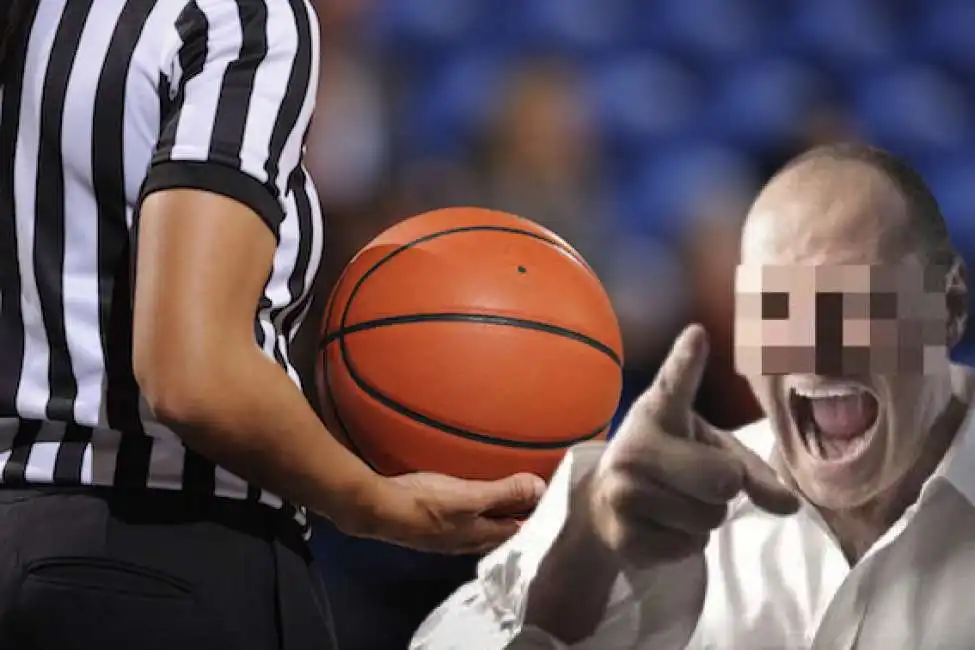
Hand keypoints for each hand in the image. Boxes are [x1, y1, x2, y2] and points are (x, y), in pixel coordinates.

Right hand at [379, 471, 544, 554]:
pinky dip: (475, 511)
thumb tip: (542, 489)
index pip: (520, 532)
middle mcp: (467, 542)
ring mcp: (448, 537)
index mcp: (481, 537)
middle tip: (534, 496)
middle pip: (501, 531)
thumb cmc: (426, 503)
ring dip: (496, 514)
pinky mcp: (432, 527)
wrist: (379, 510)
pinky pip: (464, 520)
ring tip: (508, 496)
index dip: (536, 517)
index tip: (550, 500)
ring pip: (482, 527)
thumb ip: (505, 492)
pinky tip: (471, 500)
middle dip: (518, 516)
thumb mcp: (470, 495)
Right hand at [588, 324, 799, 567]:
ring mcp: (624, 494)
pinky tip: (660, 526)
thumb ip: (750, 470)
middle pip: (723, 479)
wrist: (603, 508)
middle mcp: (634, 448)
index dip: (687, 362)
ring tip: (673, 504)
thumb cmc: (667, 466)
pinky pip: (690, 547)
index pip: (674, 385)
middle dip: (725, 488)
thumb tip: (791, 506)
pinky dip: (686, 543)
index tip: (698, 336)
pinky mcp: (624, 536)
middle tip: (696, 481)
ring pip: (710, 518)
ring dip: (704, 519)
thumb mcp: (706, 450)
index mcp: (657, 413)